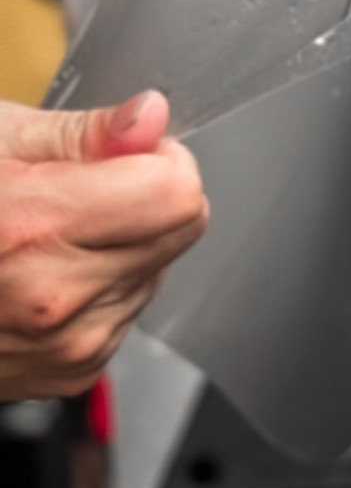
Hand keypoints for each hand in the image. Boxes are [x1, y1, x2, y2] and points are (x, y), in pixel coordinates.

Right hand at [0, 92, 205, 398]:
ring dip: (121, 250)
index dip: (159, 162)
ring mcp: (65, 345)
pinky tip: (40, 279)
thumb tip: (151, 116)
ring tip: (42, 243)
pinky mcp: (71, 372)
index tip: (127, 156)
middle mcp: (55, 297)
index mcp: (35, 229)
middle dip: (142, 203)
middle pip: (179, 231)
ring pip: (156, 271)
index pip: (179, 194)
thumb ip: (84, 133)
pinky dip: (99, 292)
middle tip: (72, 197)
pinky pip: (128, 312)